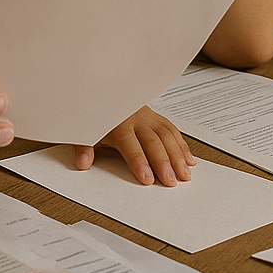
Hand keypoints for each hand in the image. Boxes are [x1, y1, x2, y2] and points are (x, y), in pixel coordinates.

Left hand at [73, 106, 195, 185]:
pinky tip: (189, 160)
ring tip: (185, 174)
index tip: (147, 179)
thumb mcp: (86, 129)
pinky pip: (172, 131)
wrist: (106, 90)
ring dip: (178, 156)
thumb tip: (83, 162)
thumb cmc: (97, 114)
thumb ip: (84, 146)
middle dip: (164, 162)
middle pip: (153, 142)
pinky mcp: (156, 118)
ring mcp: (149, 118)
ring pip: (167, 136)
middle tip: (172, 181)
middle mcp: (136, 119)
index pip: (131, 145)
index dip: (139, 162)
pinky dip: (182, 146)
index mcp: (118, 124)